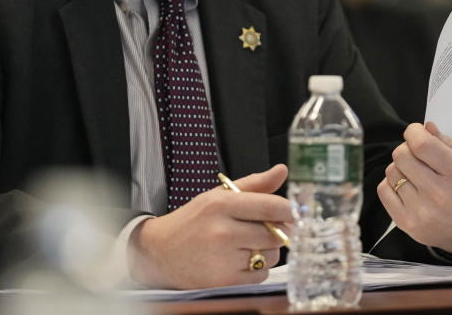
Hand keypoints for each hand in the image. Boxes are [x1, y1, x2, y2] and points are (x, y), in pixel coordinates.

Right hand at [128, 164, 291, 288]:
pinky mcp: (225, 281)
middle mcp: (223, 231)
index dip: (288, 210)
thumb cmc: (192, 221)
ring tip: (248, 244)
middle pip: (275, 233)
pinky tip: (240, 260)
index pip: (272, 206)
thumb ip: (254, 184)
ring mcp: (224, 258)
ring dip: (268, 251)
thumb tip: (282, 170)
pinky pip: (260, 274)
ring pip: (271, 255)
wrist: (160, 252)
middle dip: (278, 231)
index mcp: (222, 204)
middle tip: (268, 228)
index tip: (291, 212)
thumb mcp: (218, 196)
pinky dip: (257, 268)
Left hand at [377, 122, 451, 254]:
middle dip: (407, 149)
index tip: (416, 133)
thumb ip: (447, 141)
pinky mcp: (406, 222)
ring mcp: (420, 210)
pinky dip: (391, 184)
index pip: (421, 143)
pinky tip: (407, 188)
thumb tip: (425, 127)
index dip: (413, 132)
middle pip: (401, 155)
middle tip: (417, 156)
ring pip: (391, 171)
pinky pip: (383, 190)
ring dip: (401, 168)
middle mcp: (438, 193)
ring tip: (416, 176)